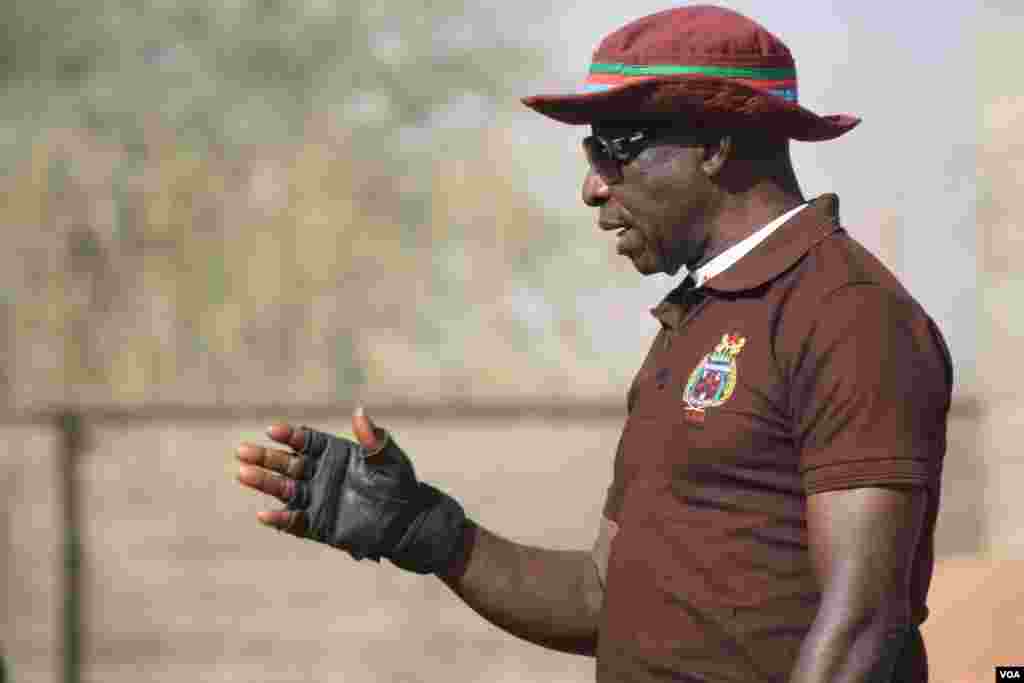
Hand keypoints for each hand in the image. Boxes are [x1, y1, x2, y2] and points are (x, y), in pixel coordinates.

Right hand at [235, 407, 465, 574]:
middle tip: (242, 451)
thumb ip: (373, 439)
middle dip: (265, 457)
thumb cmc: (399, 485)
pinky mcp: (317, 524)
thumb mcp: (389, 459)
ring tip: (243, 474)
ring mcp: (316, 499)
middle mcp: (320, 474)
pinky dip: (279, 519)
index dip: (289, 435)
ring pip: (285, 489)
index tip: (272, 430)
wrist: (406, 522)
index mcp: (334, 453)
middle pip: (287, 462)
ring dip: (265, 483)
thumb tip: (360, 411)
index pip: (306, 441)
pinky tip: (264, 514)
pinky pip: (294, 521)